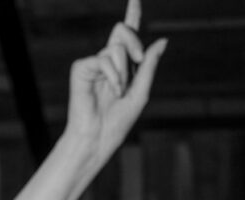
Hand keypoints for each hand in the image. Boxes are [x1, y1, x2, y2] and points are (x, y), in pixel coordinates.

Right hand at [65, 0, 167, 163]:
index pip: (127, 36)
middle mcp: (107, 61)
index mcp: (122, 67)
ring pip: (115, 48)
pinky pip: (103, 59)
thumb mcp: (140, 92)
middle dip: (134, 42)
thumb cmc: (117, 123)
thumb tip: (163, 40)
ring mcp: (93, 64)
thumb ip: (149, 66)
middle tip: (140, 59)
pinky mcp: (81, 68)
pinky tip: (112, 91)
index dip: (132, 14)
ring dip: (123, 72)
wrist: (97, 140)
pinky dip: (113, 75)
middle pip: (122, 32)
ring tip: (117, 92)